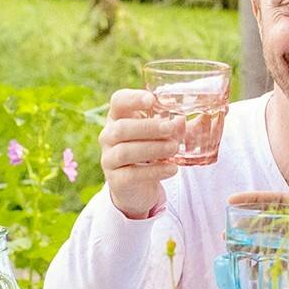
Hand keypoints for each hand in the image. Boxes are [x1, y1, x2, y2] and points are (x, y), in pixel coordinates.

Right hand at [101, 89, 180, 219]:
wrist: (140, 188)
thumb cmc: (150, 153)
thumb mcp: (162, 137)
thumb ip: (172, 128)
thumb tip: (180, 120)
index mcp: (118, 118)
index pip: (118, 102)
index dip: (133, 99)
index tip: (152, 100)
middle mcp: (108, 137)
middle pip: (121, 128)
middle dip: (148, 127)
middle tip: (170, 128)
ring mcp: (109, 159)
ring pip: (125, 152)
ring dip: (152, 148)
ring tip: (174, 148)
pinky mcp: (116, 180)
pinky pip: (131, 174)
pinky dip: (154, 171)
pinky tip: (172, 168)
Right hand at [226, 190, 288, 288]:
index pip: (280, 202)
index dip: (256, 200)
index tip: (233, 201)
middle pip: (273, 221)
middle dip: (249, 224)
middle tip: (226, 229)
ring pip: (277, 241)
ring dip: (256, 244)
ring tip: (232, 248)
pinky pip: (287, 260)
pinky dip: (271, 262)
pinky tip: (254, 266)